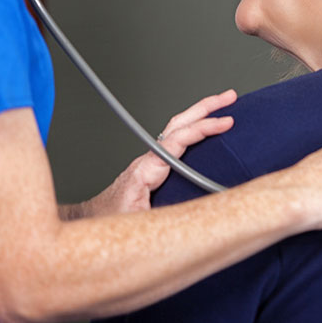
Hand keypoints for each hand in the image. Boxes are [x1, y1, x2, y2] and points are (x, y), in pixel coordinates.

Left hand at [85, 89, 236, 215]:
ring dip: (200, 114)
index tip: (226, 123)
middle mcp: (149, 159)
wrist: (92, 220)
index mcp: (146, 169)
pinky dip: (195, 130)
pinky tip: (207, 132)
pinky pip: (178, 142)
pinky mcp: (156, 167)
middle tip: (229, 97)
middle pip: (179, 124)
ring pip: (178, 129)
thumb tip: (199, 215)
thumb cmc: (112, 222)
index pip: (178, 140)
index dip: (203, 129)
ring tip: (224, 105)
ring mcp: (152, 160)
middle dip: (205, 107)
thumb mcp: (140, 225)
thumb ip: (166, 219)